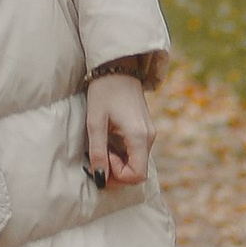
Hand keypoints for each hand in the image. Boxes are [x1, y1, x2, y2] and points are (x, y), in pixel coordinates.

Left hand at [86, 72, 152, 191]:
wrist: (117, 68)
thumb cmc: (104, 92)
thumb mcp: (95, 123)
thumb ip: (98, 152)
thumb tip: (99, 178)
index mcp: (139, 136)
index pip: (137, 175)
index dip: (118, 176)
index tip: (103, 159)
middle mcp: (149, 137)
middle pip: (139, 171)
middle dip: (117, 171)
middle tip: (99, 156)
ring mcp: (150, 133)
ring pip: (138, 162)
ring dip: (120, 162)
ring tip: (103, 145)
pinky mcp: (146, 129)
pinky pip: (137, 152)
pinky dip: (124, 154)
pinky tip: (110, 141)